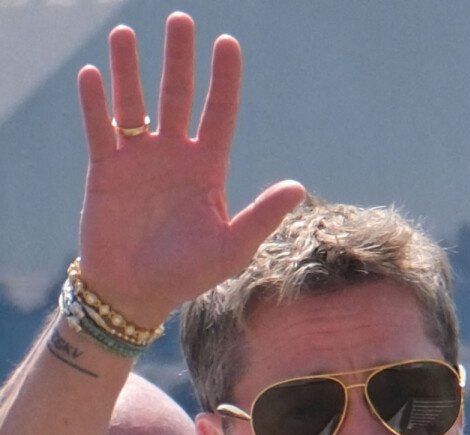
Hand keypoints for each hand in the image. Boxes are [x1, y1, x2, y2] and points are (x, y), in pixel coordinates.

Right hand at [76, 13, 304, 326]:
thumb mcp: (231, 249)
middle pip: (177, 96)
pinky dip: (96, 103)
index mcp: (207, 170)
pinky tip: (94, 75)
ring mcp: (139, 159)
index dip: (224, 79)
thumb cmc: (187, 275)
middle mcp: (174, 155)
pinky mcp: (106, 168)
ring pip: (134, 103)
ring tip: (125, 34)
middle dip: (178, 59)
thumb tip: (296, 186)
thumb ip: (261, 216)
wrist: (136, 294)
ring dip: (130, 69)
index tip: (227, 43)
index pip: (219, 114)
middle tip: (180, 20)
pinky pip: (100, 127)